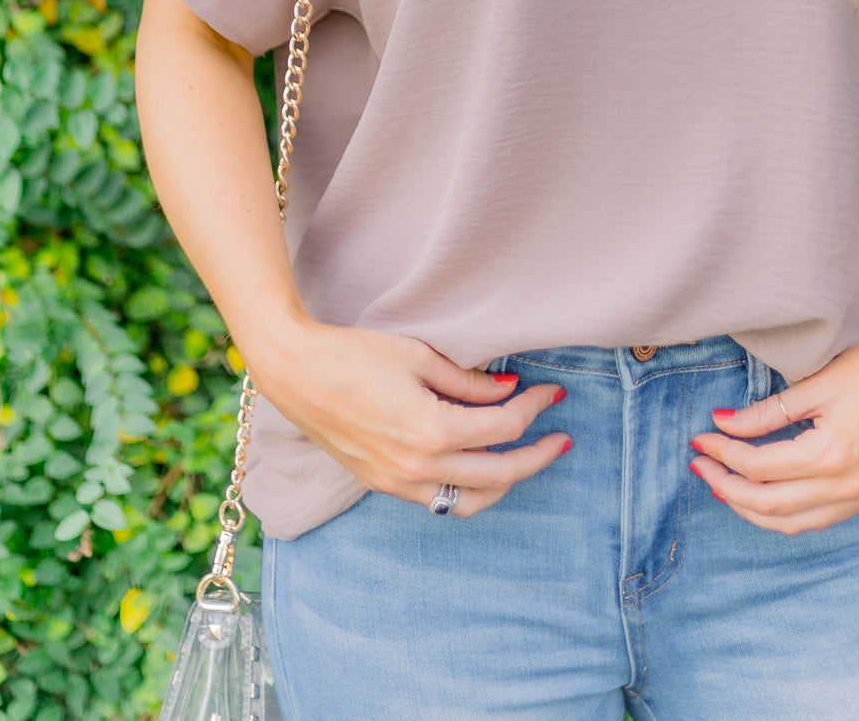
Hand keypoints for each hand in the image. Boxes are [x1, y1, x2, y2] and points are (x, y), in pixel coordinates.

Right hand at [249, 319, 571, 517]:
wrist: (297, 373)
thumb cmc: (355, 354)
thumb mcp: (418, 356)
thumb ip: (467, 380)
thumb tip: (508, 391)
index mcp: (432, 430)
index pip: (503, 426)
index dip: (535, 407)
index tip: (552, 391)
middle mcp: (419, 467)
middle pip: (498, 474)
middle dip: (537, 456)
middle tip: (561, 439)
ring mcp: (399, 482)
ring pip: (469, 503)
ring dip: (504, 484)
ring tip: (525, 460)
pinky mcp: (383, 484)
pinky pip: (438, 503)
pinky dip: (467, 491)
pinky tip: (478, 466)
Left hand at [689, 318, 858, 534]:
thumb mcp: (816, 385)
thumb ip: (767, 412)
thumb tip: (721, 424)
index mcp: (831, 455)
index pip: (759, 466)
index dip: (723, 453)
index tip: (699, 437)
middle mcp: (847, 485)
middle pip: (769, 504)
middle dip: (727, 486)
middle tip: (700, 463)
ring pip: (792, 523)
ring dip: (752, 510)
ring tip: (723, 486)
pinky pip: (819, 521)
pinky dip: (786, 517)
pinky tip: (766, 500)